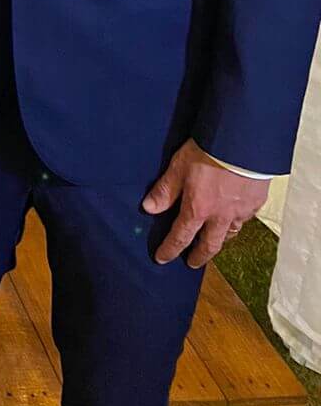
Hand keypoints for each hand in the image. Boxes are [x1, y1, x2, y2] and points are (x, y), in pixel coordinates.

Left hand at [143, 138, 269, 267]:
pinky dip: (237, 222)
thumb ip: (165, 190)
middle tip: (192, 263)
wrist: (242, 143)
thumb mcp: (178, 167)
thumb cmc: (209, 151)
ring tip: (214, 241)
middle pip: (209, 244)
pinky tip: (235, 218)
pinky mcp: (256, 201)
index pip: (180, 236)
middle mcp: (220, 216)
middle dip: (199, 256)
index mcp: (198, 209)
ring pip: (230, 234)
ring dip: (219, 241)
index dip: (170, 249)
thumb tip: (149, 208)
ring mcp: (241, 210)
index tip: (162, 258)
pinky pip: (246, 219)